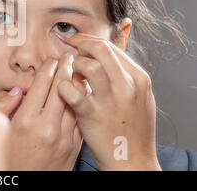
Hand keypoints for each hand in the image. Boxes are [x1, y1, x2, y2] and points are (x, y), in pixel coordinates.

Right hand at [1, 54, 82, 169]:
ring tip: (80, 70)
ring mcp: (63, 137)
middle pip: (61, 88)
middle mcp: (46, 127)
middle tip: (69, 57)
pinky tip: (83, 93)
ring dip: (78, 83)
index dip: (48, 67)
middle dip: (66, 68)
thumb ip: (6, 107)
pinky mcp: (74, 147)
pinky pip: (81, 118)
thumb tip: (17, 89)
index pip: (41, 85)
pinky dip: (83, 102)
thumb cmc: (10, 160)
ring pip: (76, 101)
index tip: (51, 59)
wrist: (27, 185)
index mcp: (26, 121)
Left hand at [57, 33, 160, 170]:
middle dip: (81, 45)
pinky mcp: (93, 116)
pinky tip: (62, 89)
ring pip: (89, 66)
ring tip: (70, 72)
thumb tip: (101, 55)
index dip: (89, 40)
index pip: (111, 47)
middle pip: (101, 49)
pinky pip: (73, 92)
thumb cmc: (132, 129)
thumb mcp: (139, 97)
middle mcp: (127, 86)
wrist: (132, 160)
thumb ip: (123, 75)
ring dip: (74, 65)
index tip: (77, 41)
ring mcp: (111, 101)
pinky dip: (64, 86)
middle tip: (71, 50)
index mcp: (139, 79)